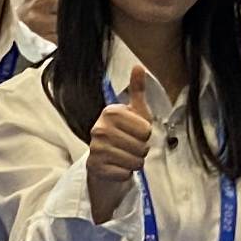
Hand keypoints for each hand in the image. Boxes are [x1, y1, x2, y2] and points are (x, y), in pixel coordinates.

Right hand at [84, 75, 156, 217]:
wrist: (104, 160)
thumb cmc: (124, 134)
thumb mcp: (134, 112)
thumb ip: (137, 90)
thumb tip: (138, 66)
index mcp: (110, 112)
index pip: (146, 130)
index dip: (146, 134)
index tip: (136, 133)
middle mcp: (99, 129)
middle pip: (141, 147)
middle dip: (141, 150)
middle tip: (131, 148)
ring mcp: (95, 148)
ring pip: (134, 161)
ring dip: (135, 163)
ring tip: (125, 157)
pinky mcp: (95, 167)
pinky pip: (124, 173)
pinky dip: (125, 173)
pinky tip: (118, 167)